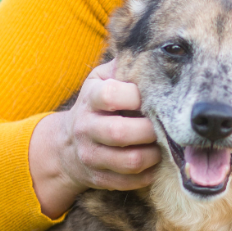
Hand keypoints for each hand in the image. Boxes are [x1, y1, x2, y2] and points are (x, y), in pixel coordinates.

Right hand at [29, 58, 160, 217]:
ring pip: (130, 161)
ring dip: (154, 155)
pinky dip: (148, 174)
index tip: (152, 97)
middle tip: (166, 125)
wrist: (64, 145)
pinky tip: (153, 162)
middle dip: (150, 130)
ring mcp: (91, 156)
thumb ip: (123, 64)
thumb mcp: (100, 79)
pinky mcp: (98, 179)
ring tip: (162, 145)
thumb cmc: (96, 105)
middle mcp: (86, 128)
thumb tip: (154, 48)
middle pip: (121, 132)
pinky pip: (129, 182)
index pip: (111, 96)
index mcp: (90, 98)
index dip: (136, 96)